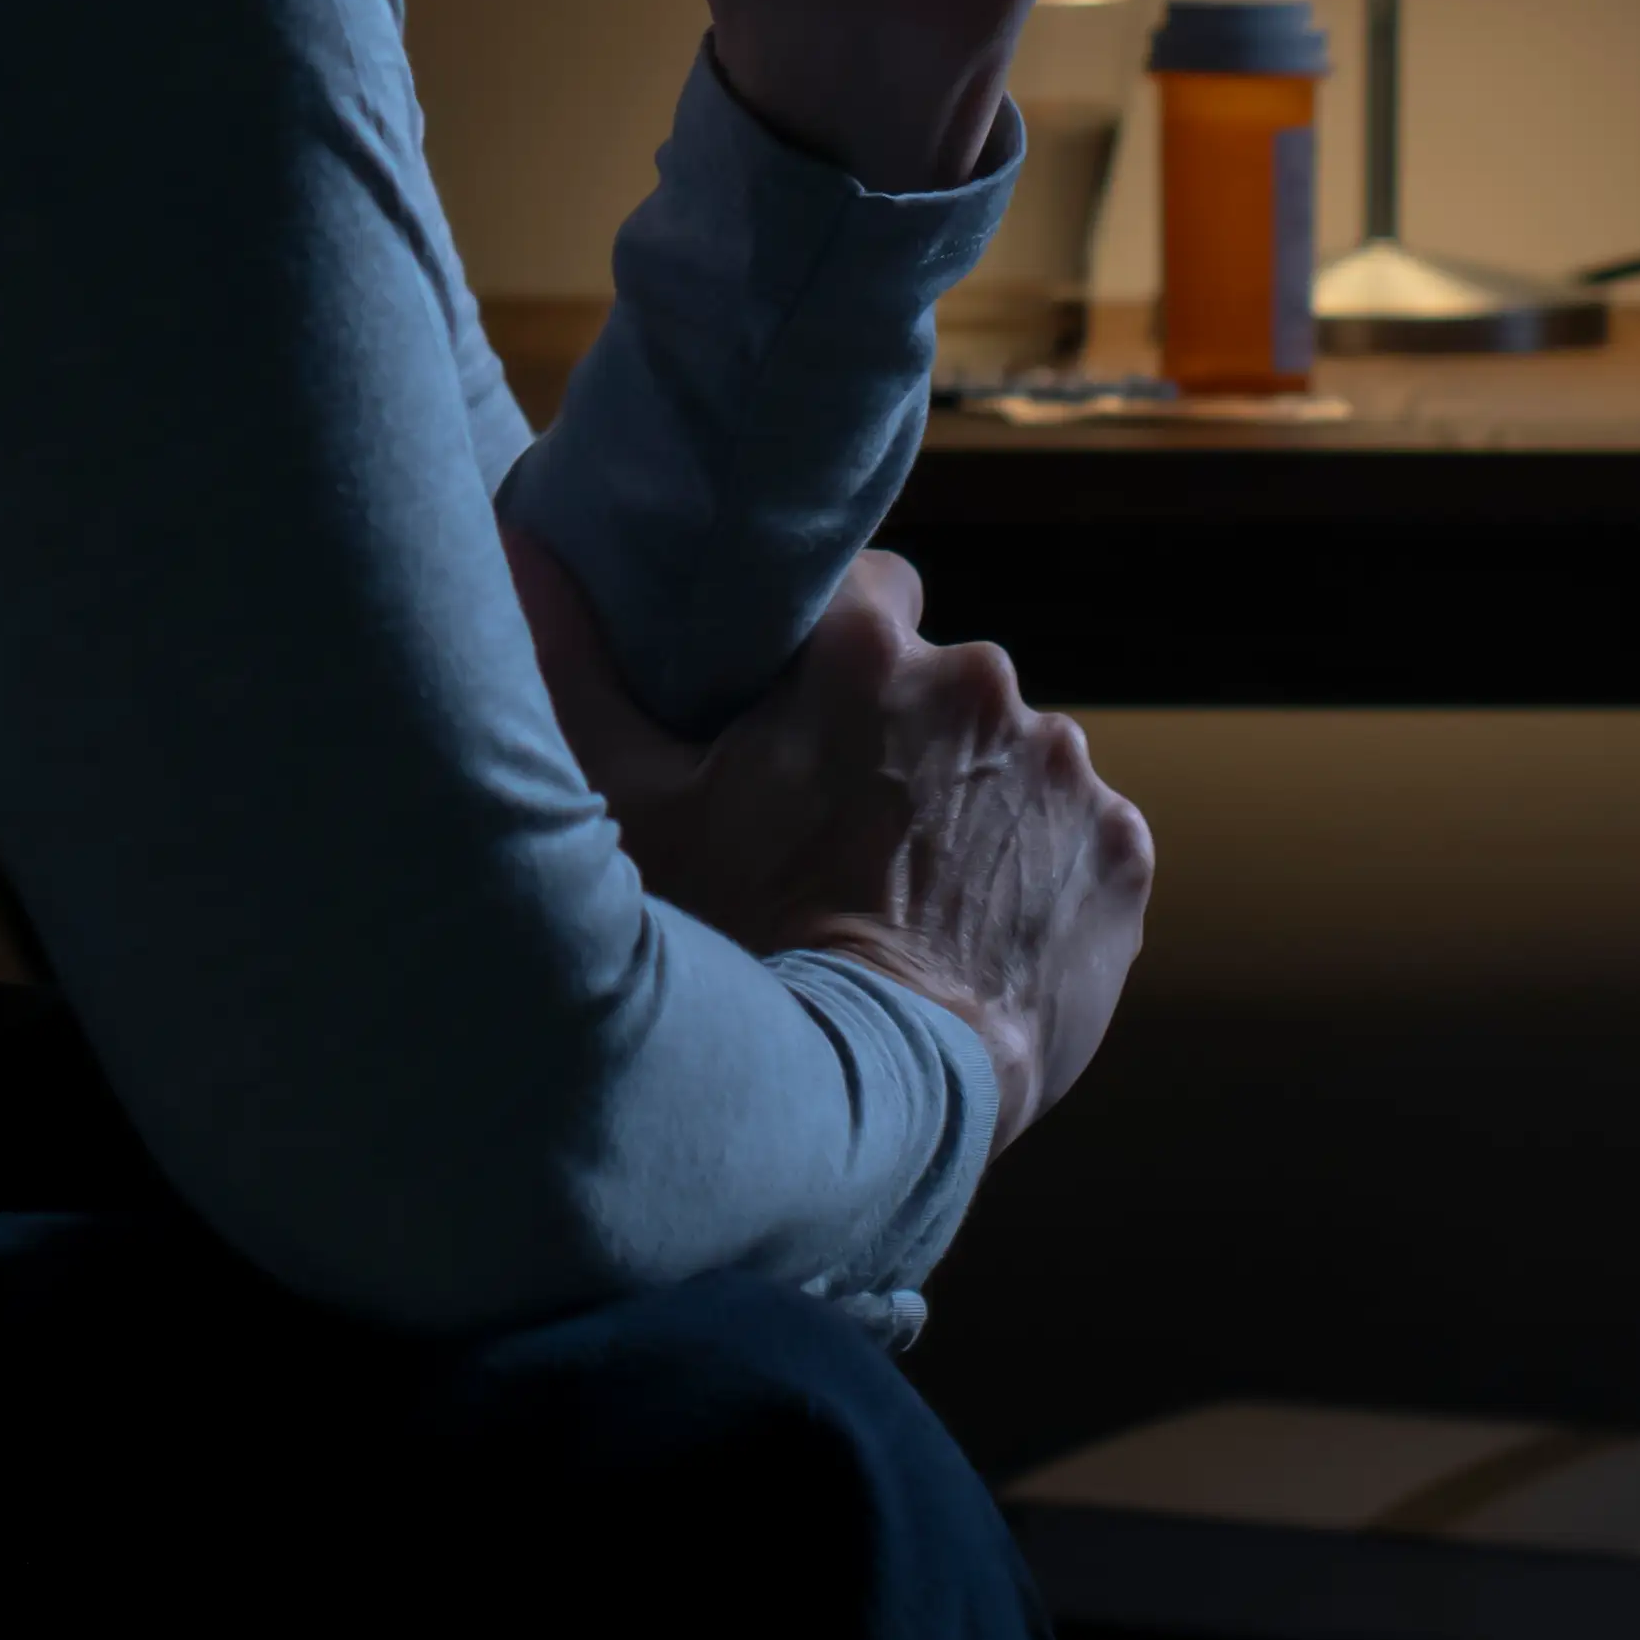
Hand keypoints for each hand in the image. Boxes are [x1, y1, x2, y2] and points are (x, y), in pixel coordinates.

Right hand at [511, 533, 1152, 1148]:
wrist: (877, 1100)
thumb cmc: (742, 949)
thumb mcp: (633, 812)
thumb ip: (576, 665)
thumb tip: (515, 539)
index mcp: (868, 651)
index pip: (869, 586)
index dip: (839, 652)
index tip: (810, 714)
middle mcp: (984, 686)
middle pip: (944, 681)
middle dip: (907, 734)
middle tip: (846, 827)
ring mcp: (1066, 770)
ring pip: (1014, 759)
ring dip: (976, 803)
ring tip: (913, 891)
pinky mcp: (1124, 851)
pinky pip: (1080, 835)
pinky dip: (1041, 869)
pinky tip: (979, 927)